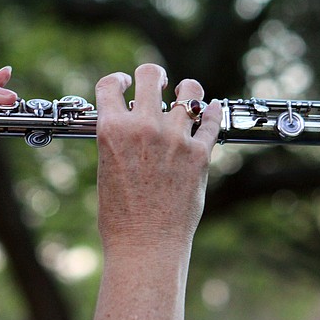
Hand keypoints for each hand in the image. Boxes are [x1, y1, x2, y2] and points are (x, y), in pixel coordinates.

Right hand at [95, 63, 220, 250]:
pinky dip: (212, 112)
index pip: (110, 86)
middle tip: (158, 80)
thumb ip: (119, 142)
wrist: (145, 245)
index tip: (125, 83)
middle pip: (150, 75)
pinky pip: (211, 121)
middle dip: (153, 74)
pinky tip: (211, 108)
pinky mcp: (199, 153)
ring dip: (187, 90)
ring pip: (189, 92)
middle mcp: (143, 127)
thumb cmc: (120, 218)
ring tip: (187, 92)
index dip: (118, 80)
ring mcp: (174, 138)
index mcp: (112, 130)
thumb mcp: (107, 170)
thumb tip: (131, 129)